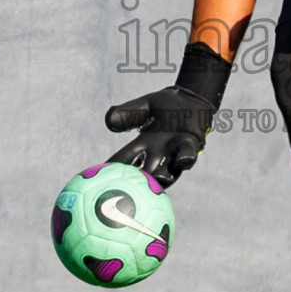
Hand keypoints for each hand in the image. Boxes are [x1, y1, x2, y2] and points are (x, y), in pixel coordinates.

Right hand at [105, 81, 220, 188]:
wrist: (193, 100)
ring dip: (160, 176)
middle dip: (133, 182)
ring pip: (166, 170)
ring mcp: (175, 152)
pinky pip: (188, 155)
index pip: (124, 159)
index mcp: (144, 144)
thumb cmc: (168, 106)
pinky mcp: (191, 145)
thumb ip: (129, 113)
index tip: (97, 178)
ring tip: (156, 179)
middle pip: (143, 172)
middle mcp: (158, 152)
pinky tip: (183, 160)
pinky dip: (185, 159)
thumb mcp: (146, 106)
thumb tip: (109, 121)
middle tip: (123, 191)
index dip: (111, 169)